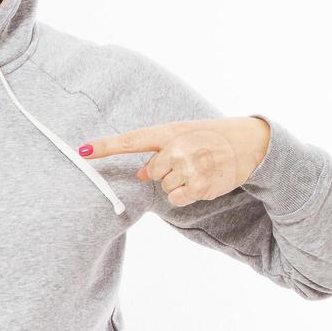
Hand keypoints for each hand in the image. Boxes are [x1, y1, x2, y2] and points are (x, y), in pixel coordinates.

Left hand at [78, 116, 269, 207]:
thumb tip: (141, 174)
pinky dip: (185, 195)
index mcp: (169, 131)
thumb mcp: (184, 134)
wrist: (249, 143)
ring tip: (198, 169)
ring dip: (177, 183)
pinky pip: (175, 199)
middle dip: (164, 171)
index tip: (82, 151)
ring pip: (164, 187)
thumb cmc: (211, 137)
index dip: (105, 147)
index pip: (130, 140)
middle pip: (150, 172)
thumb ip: (160, 150)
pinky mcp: (199, 187)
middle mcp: (177, 148)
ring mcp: (188, 168)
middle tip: (188, 162)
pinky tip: (201, 182)